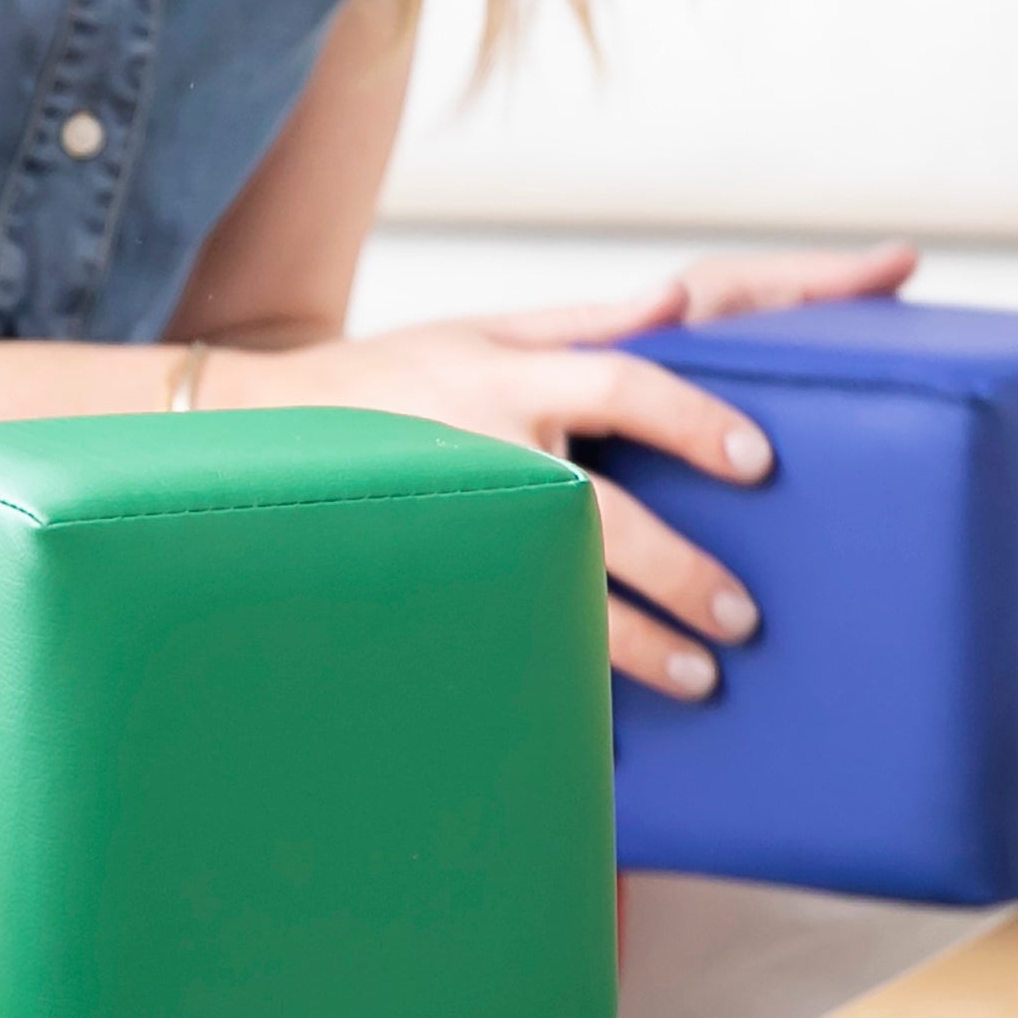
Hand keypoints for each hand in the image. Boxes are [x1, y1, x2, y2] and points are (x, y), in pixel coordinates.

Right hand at [221, 239, 914, 698]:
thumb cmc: (398, 374)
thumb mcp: (485, 330)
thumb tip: (683, 299)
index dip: (691, 419)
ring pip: (551, 589)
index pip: (618, 386)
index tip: (756, 461)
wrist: (260, 429)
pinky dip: (556, 673)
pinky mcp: (424, 573)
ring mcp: (450, 517)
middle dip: (675, 570)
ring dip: (631, 644)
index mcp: (507, 375)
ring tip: (700, 678)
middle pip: (594, 513)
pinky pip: (499, 627)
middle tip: (741, 615)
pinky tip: (609, 717)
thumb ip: (589, 323)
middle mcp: (482, 445)